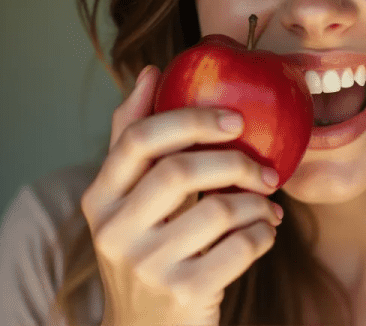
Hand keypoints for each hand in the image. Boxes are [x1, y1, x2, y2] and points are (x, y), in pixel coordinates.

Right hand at [82, 66, 283, 325]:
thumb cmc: (146, 250)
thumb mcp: (129, 201)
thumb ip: (135, 139)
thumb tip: (149, 71)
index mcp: (99, 200)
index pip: (138, 140)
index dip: (191, 119)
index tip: (235, 118)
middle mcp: (114, 233)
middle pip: (180, 170)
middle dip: (235, 162)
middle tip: (264, 167)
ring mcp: (147, 267)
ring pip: (219, 209)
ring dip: (256, 202)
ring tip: (266, 204)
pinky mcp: (185, 294)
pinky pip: (242, 246)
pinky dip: (264, 232)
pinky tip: (264, 231)